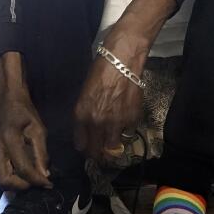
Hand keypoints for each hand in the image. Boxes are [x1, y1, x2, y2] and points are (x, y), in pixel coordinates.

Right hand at [0, 52, 51, 190]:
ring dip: (17, 182)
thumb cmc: (23, 110)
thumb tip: (45, 175)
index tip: (49, 184)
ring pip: (1, 178)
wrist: (6, 98)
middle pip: (4, 181)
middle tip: (37, 182)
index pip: (23, 170)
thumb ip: (41, 153)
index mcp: (8, 141)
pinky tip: (26, 169)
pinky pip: (1, 170)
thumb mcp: (37, 129)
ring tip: (33, 177)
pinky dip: (13, 176)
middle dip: (21, 186)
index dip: (37, 180)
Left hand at [73, 0, 175, 160]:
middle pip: (96, 152)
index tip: (87, 146)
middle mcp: (97, 122)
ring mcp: (116, 122)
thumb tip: (87, 130)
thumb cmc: (100, 71)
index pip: (80, 145)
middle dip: (97, 153)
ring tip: (112, 139)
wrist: (122, 59)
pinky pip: (128, 132)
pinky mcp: (132, 118)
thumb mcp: (85, 94)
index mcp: (81, 115)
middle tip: (100, 150)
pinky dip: (126, 129)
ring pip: (113, 147)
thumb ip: (85, 114)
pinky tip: (125, 117)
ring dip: (112, 145)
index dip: (84, 147)